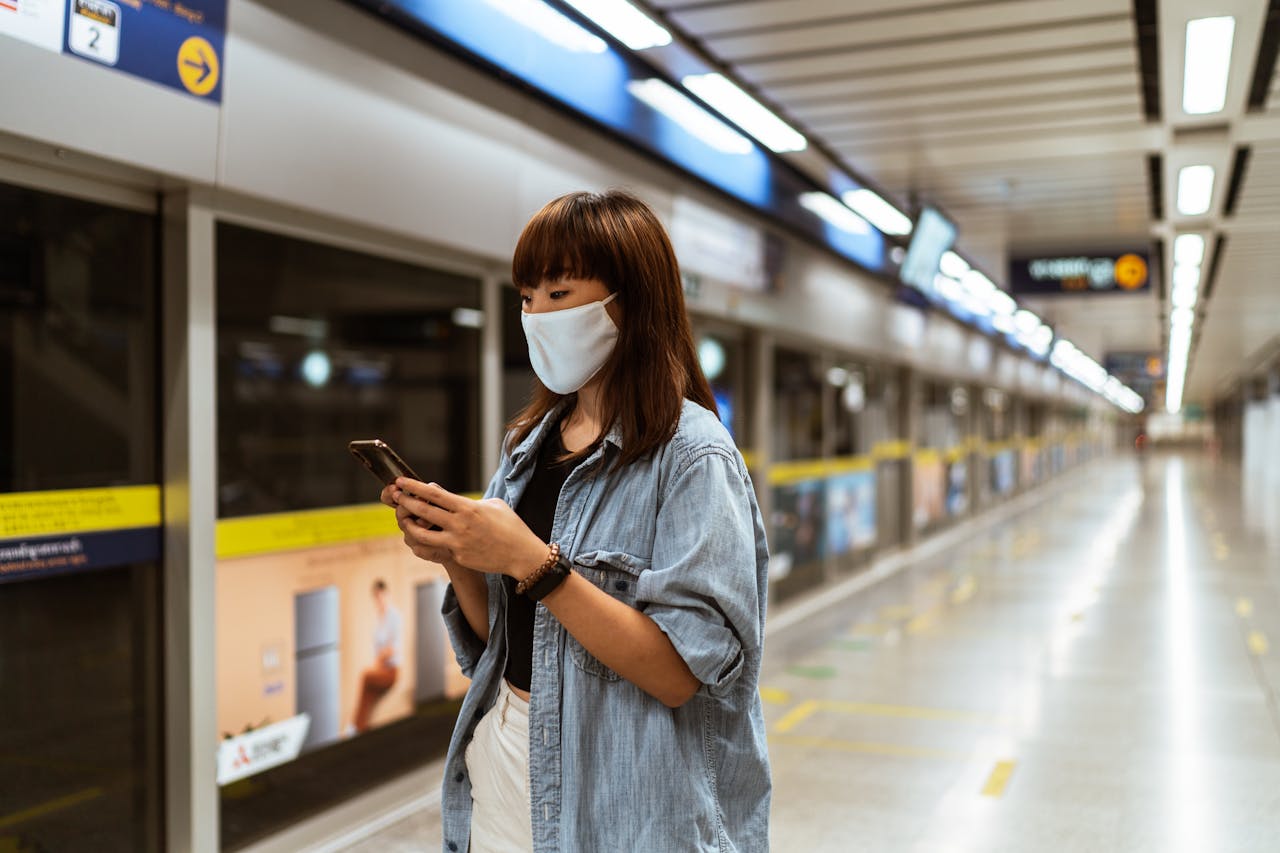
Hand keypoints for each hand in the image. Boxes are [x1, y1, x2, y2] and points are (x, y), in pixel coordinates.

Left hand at [395, 479, 547, 578]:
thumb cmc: (511, 526)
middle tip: (395, 495)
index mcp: (468, 507)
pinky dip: (430, 542)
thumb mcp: (495, 505)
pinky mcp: (459, 557)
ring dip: (411, 526)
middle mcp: (460, 524)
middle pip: (424, 511)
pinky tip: (424, 538)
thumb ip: (473, 502)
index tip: (402, 481)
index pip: (435, 494)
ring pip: (423, 534)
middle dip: (406, 502)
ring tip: (405, 520)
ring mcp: (458, 542)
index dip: (415, 487)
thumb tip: (458, 501)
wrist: (521, 554)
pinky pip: (438, 548)